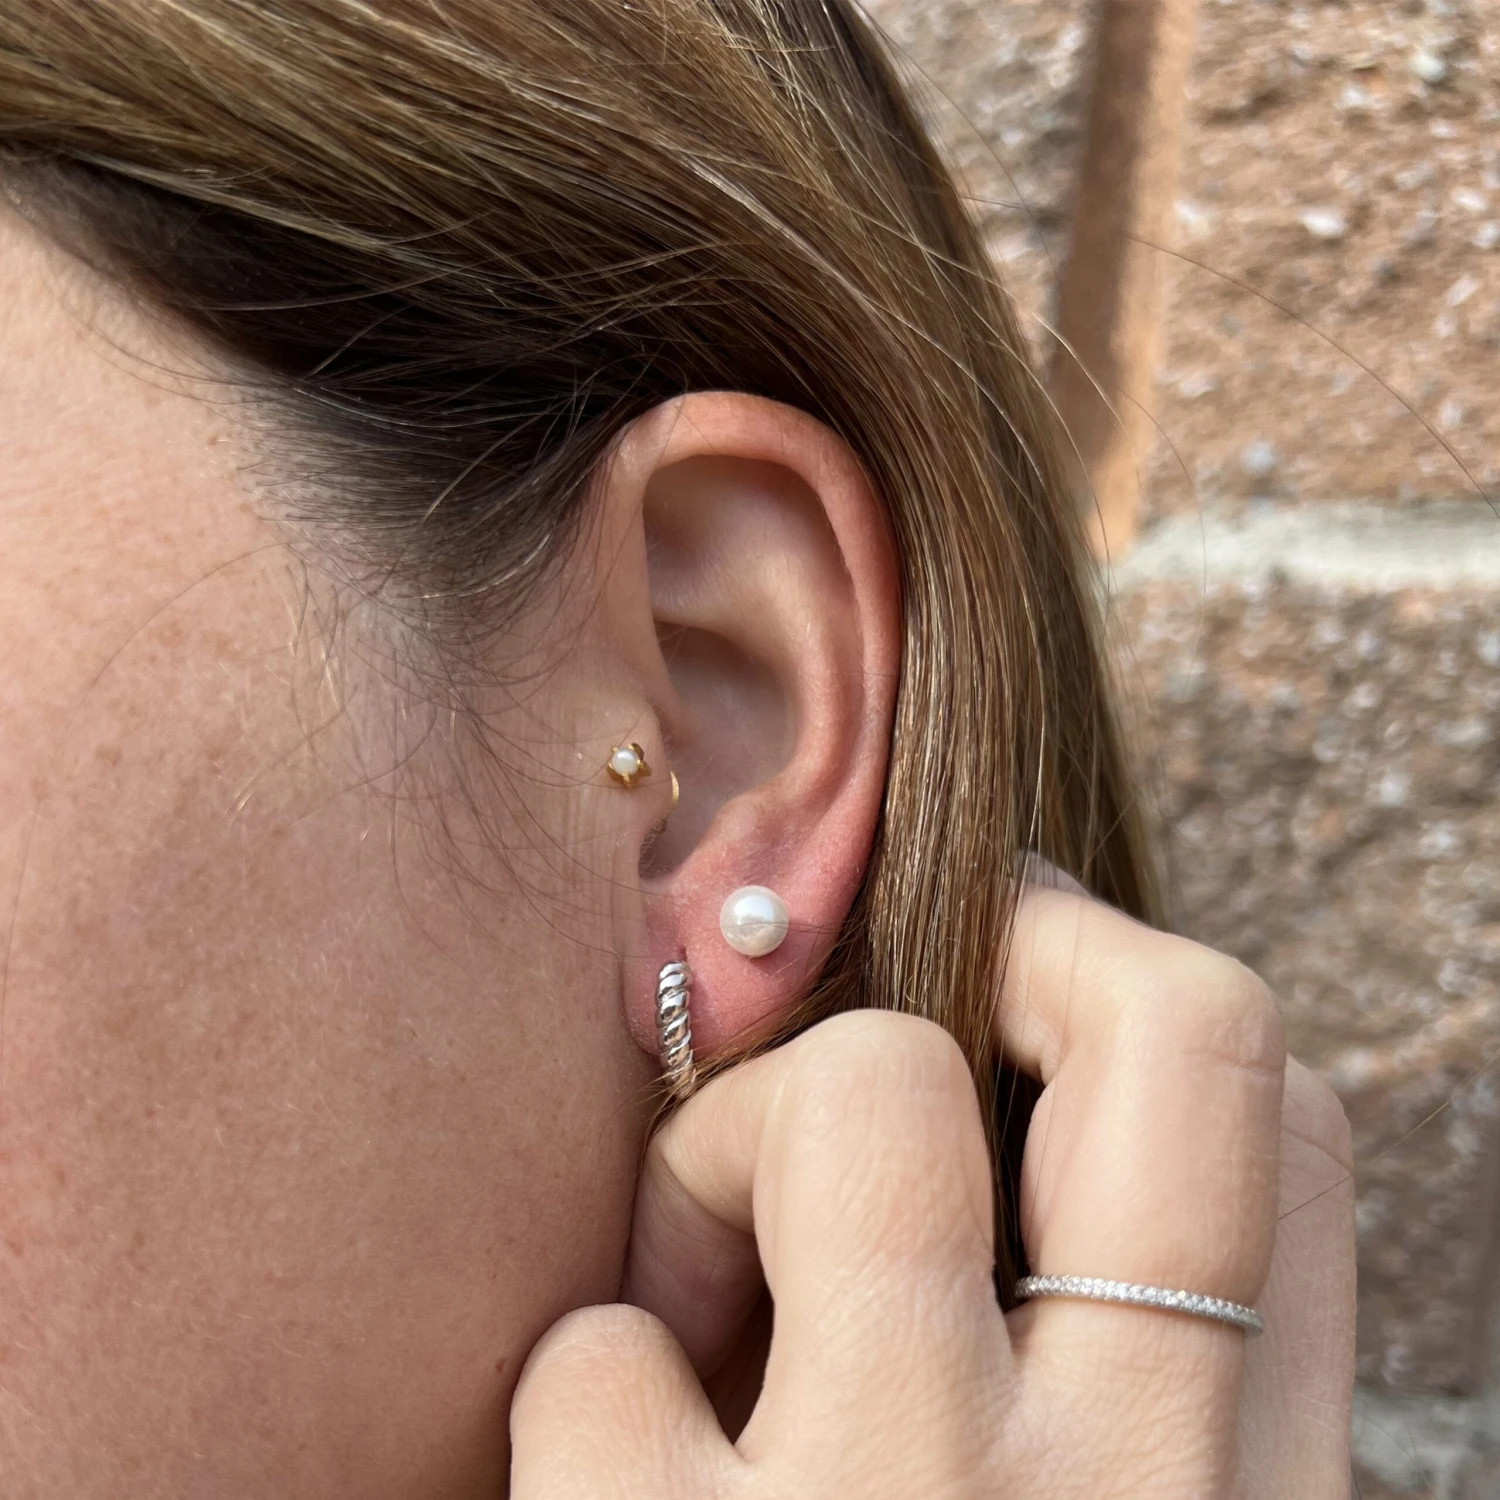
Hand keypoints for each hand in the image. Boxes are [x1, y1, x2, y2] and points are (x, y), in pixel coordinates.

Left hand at [511, 886, 1355, 1496]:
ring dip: (735, 1145)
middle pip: (1186, 1030)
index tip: (1021, 1009)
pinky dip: (585, 1384)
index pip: (1291, 1140)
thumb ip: (1105, 1386)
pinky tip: (600, 1488)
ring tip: (693, 1298)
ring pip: (866, 1088)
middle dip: (1037, 935)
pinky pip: (600, 1349)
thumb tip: (1015, 1138)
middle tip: (906, 980)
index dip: (1143, 1014)